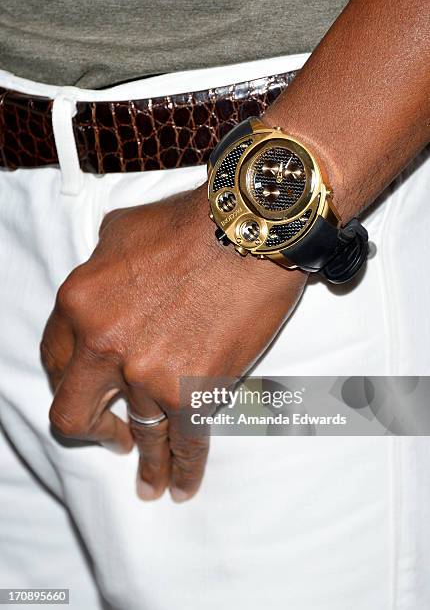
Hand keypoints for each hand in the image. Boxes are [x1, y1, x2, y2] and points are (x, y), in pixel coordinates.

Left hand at [41, 185, 306, 501]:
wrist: (250, 228)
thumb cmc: (190, 221)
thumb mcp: (119, 233)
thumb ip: (99, 271)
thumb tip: (105, 293)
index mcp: (80, 304)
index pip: (56, 361)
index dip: (70, 382)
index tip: (89, 392)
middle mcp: (103, 345)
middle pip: (74, 413)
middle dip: (92, 431)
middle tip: (110, 437)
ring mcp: (146, 373)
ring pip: (137, 437)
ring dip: (143, 465)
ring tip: (150, 485)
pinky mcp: (193, 390)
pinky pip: (184, 442)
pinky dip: (183, 469)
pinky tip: (183, 485)